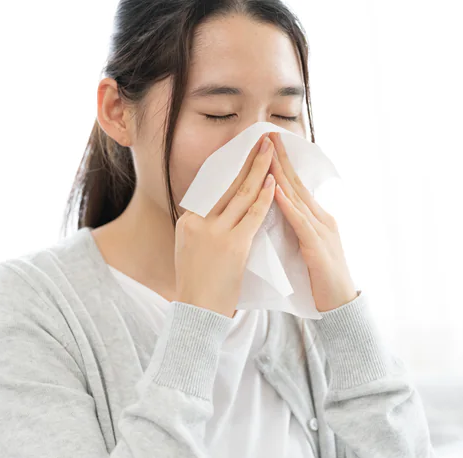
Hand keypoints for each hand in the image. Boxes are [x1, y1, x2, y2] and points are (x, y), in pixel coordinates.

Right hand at [174, 134, 276, 317]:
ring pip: (241, 194)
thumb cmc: (198, 286)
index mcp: (188, 222)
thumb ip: (203, 229)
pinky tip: (274, 181)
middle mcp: (199, 222)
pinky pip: (253, 215)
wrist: (197, 312)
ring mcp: (215, 232)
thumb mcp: (191, 251)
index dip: (230, 169)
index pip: (213, 189)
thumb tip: (217, 213)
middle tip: (260, 139)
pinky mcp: (233, 245)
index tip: (243, 153)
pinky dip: (264, 196)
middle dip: (247, 160)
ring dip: (259, 169)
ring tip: (271, 150)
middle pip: (227, 185)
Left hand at [267, 132, 357, 312]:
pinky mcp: (318, 247)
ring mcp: (322, 231)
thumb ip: (294, 231)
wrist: (342, 307)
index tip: (266, 146)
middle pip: (297, 184)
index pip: (295, 187)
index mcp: (316, 219)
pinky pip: (300, 222)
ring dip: (281, 175)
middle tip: (266, 135)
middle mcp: (321, 219)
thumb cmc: (320, 282)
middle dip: (280, 160)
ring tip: (267, 154)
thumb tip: (275, 216)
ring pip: (297, 198)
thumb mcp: (305, 249)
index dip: (281, 166)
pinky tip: (275, 191)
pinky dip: (286, 205)